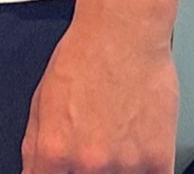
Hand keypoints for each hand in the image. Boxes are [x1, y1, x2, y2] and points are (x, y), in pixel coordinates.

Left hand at [20, 16, 175, 173]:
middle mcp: (88, 164)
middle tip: (94, 149)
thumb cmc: (84, 58)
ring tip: (117, 143)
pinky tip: (138, 153)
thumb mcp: (42, 102)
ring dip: (118, 170)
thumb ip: (36, 147)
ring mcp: (126, 165)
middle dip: (86, 170)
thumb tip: (34, 172)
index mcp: (54, 151)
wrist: (124, 33)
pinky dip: (146, 170)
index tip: (65, 170)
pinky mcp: (159, 159)